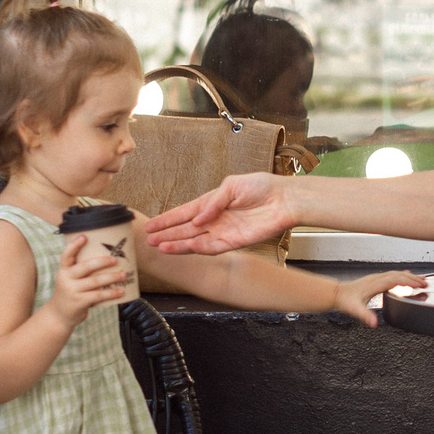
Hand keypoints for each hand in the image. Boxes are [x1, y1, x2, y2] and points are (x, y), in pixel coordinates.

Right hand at [49, 233, 129, 322]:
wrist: (59, 315)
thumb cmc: (70, 293)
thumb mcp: (69, 279)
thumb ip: (81, 270)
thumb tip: (108, 258)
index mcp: (64, 269)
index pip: (66, 254)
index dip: (75, 245)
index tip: (85, 236)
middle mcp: (66, 278)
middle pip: (85, 266)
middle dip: (102, 262)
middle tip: (115, 259)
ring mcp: (72, 290)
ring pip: (95, 281)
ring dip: (111, 277)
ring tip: (123, 275)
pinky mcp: (79, 302)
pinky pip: (98, 296)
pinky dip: (111, 293)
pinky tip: (120, 292)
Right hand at [147, 173, 291, 255]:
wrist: (284, 200)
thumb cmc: (262, 187)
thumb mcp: (232, 185)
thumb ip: (213, 201)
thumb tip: (198, 217)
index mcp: (212, 203)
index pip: (184, 212)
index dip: (167, 219)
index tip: (150, 225)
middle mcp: (214, 219)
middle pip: (185, 229)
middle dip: (167, 235)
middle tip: (149, 240)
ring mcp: (223, 231)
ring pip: (195, 241)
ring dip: (178, 244)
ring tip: (161, 247)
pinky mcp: (234, 242)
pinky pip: (213, 248)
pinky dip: (199, 248)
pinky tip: (186, 247)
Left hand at [333, 269, 423, 327]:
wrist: (337, 293)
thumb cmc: (345, 300)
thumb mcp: (355, 310)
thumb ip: (365, 315)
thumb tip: (373, 323)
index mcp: (375, 284)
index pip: (396, 280)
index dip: (409, 282)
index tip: (420, 285)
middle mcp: (377, 279)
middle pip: (399, 275)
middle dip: (414, 278)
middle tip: (426, 283)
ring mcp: (376, 278)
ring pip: (396, 274)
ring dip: (409, 276)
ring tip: (421, 279)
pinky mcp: (375, 280)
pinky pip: (392, 275)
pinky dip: (402, 276)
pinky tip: (405, 278)